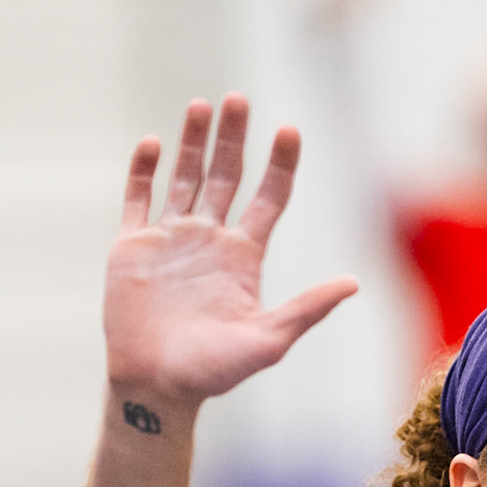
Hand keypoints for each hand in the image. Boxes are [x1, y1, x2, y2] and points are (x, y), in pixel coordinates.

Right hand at [103, 96, 357, 403]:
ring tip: (203, 105)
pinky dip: (143, 170)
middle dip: (234, 138)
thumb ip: (307, 308)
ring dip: (192, 142)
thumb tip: (354, 283)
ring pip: (185, 178)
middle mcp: (210, 240)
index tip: (290, 130)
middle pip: (226, 176)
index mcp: (244, 256)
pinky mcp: (133, 248)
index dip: (280, 164)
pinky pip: (138, 199)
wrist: (156, 387)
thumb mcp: (269, 340)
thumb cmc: (214, 372)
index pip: (268, 198)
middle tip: (240, 99)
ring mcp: (171, 240)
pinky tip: (153, 142)